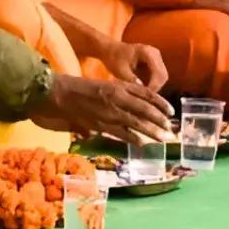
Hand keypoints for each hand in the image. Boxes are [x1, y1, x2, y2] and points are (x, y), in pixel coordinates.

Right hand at [30, 73, 174, 144]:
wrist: (58, 93)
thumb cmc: (78, 87)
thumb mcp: (103, 84)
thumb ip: (119, 92)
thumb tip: (137, 100)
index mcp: (118, 85)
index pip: (146, 94)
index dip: (161, 103)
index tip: (171, 111)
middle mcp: (116, 98)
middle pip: (145, 109)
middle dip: (160, 120)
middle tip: (171, 129)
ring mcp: (109, 112)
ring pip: (136, 123)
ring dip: (152, 132)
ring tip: (164, 138)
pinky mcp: (100, 124)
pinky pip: (121, 133)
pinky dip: (133, 138)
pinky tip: (142, 143)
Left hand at [99, 41, 168, 90]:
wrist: (110, 50)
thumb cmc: (113, 58)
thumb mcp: (119, 70)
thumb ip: (130, 79)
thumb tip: (142, 90)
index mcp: (148, 52)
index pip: (159, 73)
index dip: (154, 86)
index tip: (144, 95)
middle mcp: (155, 53)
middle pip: (163, 76)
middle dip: (155, 88)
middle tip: (143, 97)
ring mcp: (156, 58)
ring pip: (161, 78)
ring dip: (154, 87)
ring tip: (141, 94)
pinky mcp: (154, 63)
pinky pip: (157, 77)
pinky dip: (151, 84)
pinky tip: (141, 89)